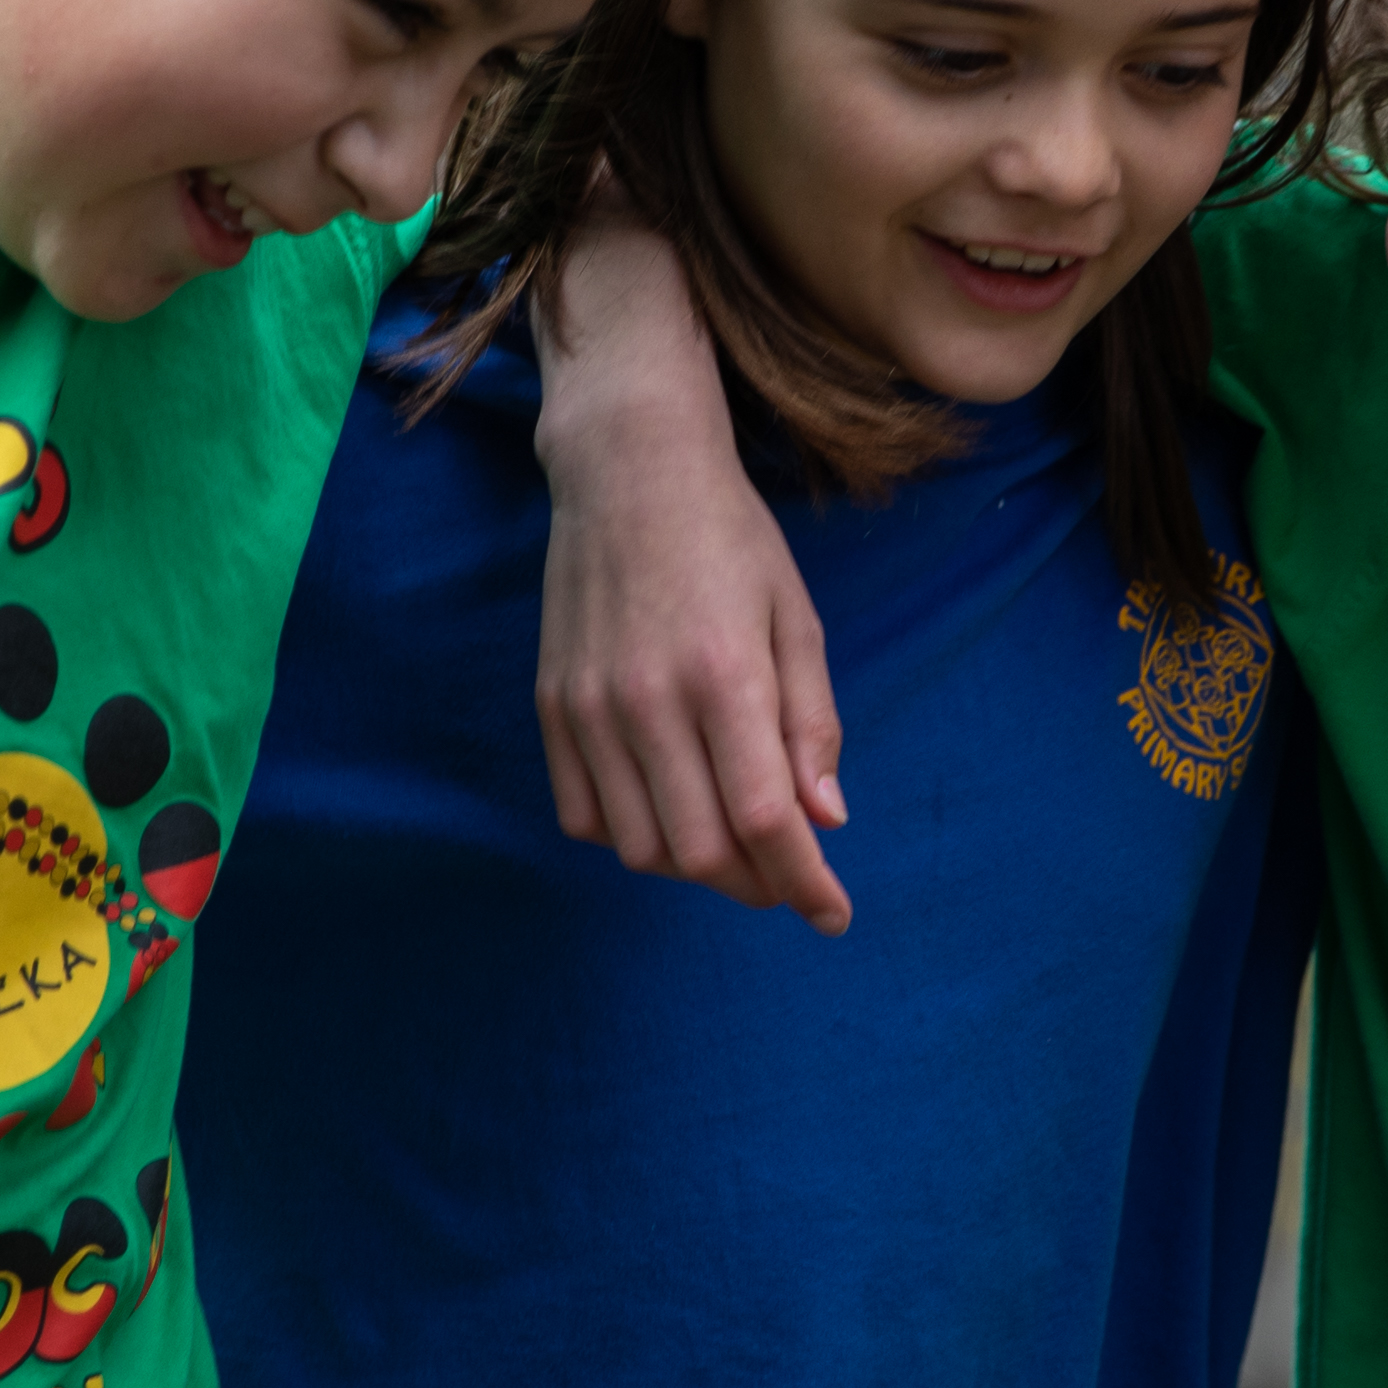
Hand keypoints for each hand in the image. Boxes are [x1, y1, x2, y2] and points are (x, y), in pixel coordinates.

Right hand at [529, 214, 854, 933]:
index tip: (833, 915)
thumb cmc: (730, 541)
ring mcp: (591, 709)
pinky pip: (586, 815)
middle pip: (702, 852)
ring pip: (641, 847)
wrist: (627, 472)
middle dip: (757, 885)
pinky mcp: (553, 707)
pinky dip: (633, 836)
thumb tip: (825, 821)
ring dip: (696, 867)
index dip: (805, 885)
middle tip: (789, 878)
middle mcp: (649, 701)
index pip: (767, 820)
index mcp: (726, 677)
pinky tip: (670, 808)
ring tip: (734, 842)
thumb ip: (812, 725)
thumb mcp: (796, 621)